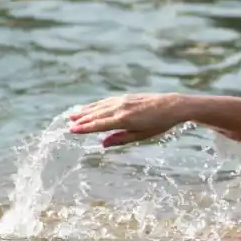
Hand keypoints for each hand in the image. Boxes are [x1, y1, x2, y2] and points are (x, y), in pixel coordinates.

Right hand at [68, 93, 188, 147]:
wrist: (172, 106)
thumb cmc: (159, 124)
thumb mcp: (142, 136)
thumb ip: (121, 139)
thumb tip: (102, 143)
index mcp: (124, 120)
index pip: (99, 125)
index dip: (85, 128)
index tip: (72, 131)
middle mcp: (120, 108)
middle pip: (96, 115)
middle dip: (82, 120)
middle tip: (68, 125)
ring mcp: (122, 101)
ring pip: (99, 107)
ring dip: (85, 111)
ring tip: (73, 115)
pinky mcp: (125, 97)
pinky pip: (106, 101)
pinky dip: (96, 105)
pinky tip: (90, 108)